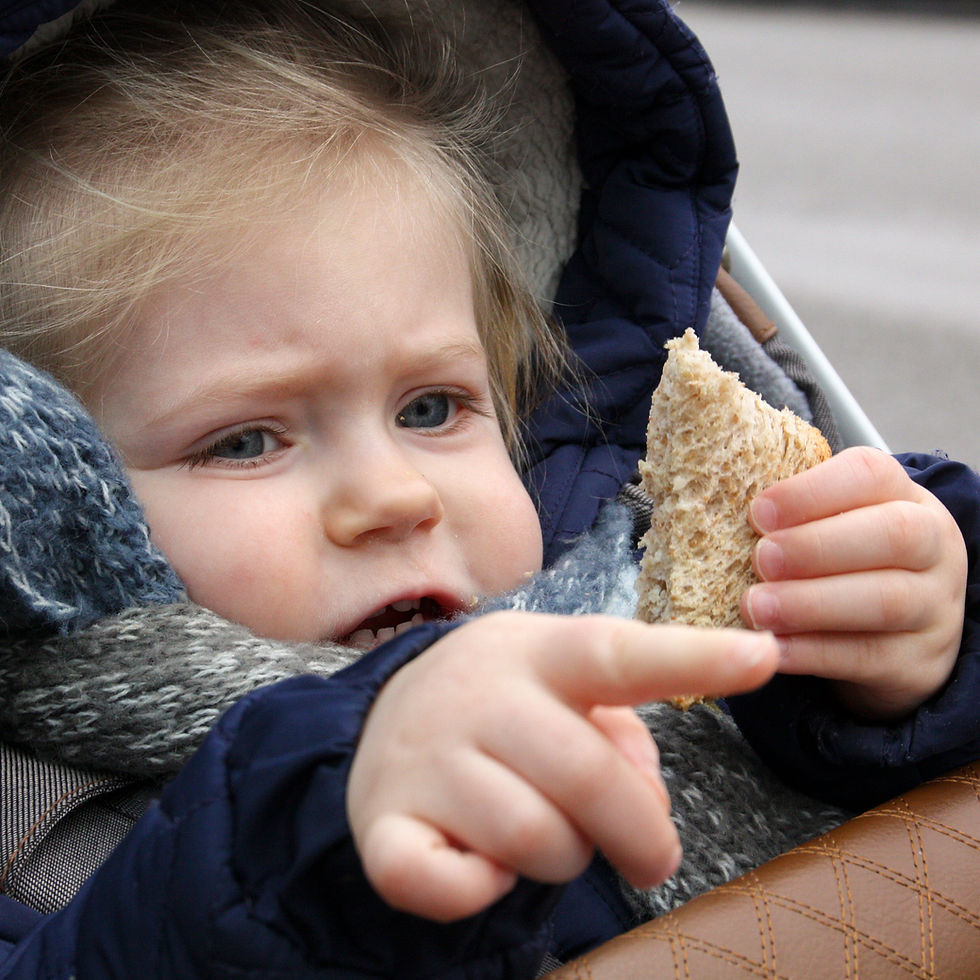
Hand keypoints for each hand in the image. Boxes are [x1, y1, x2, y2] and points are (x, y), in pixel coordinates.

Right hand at [347, 612, 777, 920]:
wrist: (384, 713)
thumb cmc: (504, 702)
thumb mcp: (561, 684)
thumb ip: (623, 731)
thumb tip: (646, 804)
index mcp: (535, 653)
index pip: (617, 652)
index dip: (693, 659)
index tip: (763, 657)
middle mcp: (477, 696)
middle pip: (589, 775)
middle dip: (643, 835)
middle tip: (654, 857)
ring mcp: (425, 758)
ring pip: (534, 839)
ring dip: (565, 856)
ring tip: (548, 834)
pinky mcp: (384, 823)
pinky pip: (446, 885)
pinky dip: (479, 893)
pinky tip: (479, 864)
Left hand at [742, 446, 966, 719]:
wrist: (902, 633)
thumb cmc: (847, 562)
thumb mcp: (831, 523)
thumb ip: (790, 513)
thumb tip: (714, 504)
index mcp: (902, 494)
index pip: (869, 474)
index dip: (811, 491)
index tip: (758, 512)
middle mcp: (932, 545)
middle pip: (892, 534)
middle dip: (816, 546)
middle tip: (760, 559)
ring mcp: (934, 606)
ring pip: (885, 599)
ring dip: (811, 603)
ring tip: (757, 607)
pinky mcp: (919, 663)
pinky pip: (868, 656)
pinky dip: (813, 652)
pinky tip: (772, 649)